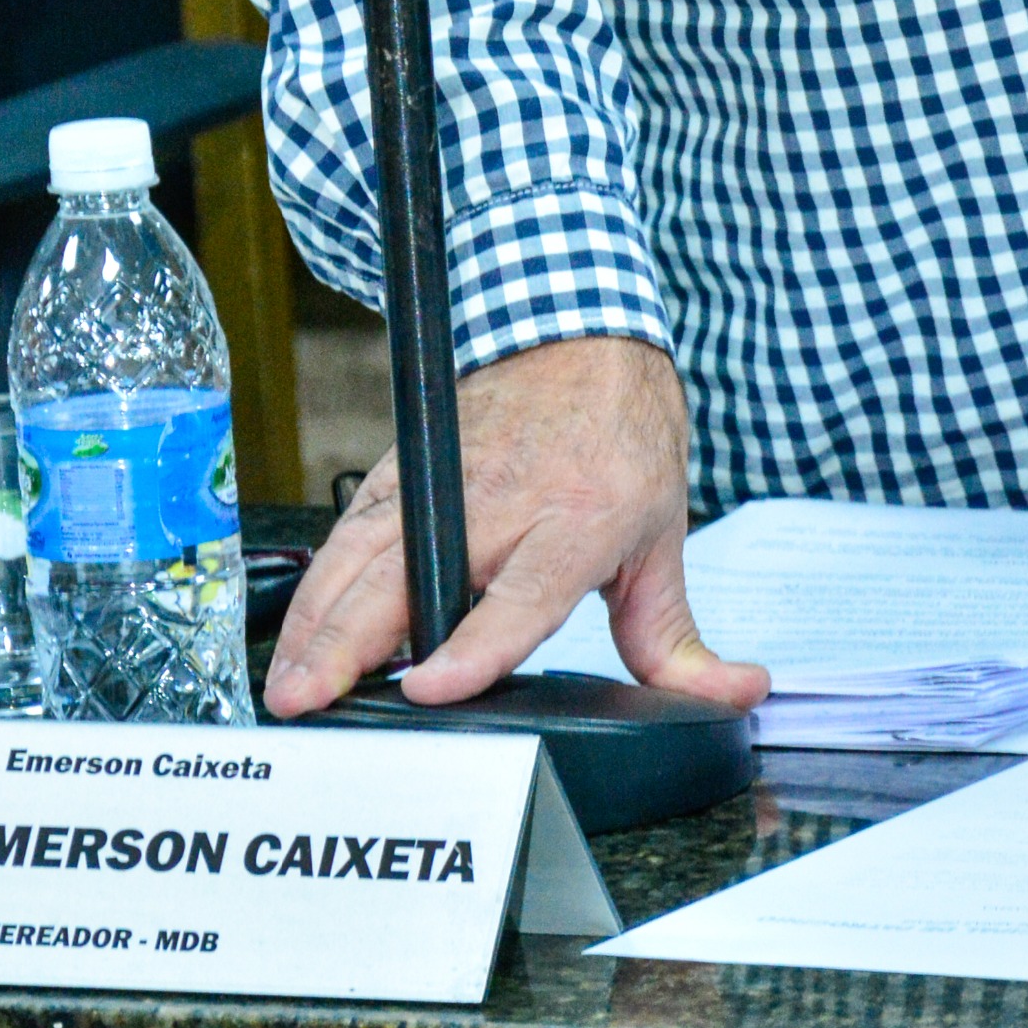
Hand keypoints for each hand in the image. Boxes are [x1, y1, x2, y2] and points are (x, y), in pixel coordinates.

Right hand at [261, 335, 767, 719]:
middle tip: (312, 699)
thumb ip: (677, 636)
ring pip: (364, 555)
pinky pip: (348, 534)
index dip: (473, 644)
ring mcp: (443, 479)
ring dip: (319, 623)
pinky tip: (297, 637)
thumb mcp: (664, 536)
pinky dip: (317, 589)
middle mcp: (502, 500)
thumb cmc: (623, 437)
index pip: (519, 595)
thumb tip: (738, 692)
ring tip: (289, 687)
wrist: (581, 328)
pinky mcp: (404, 467)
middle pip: (414, 576)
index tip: (429, 684)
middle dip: (355, 640)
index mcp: (577, 519)